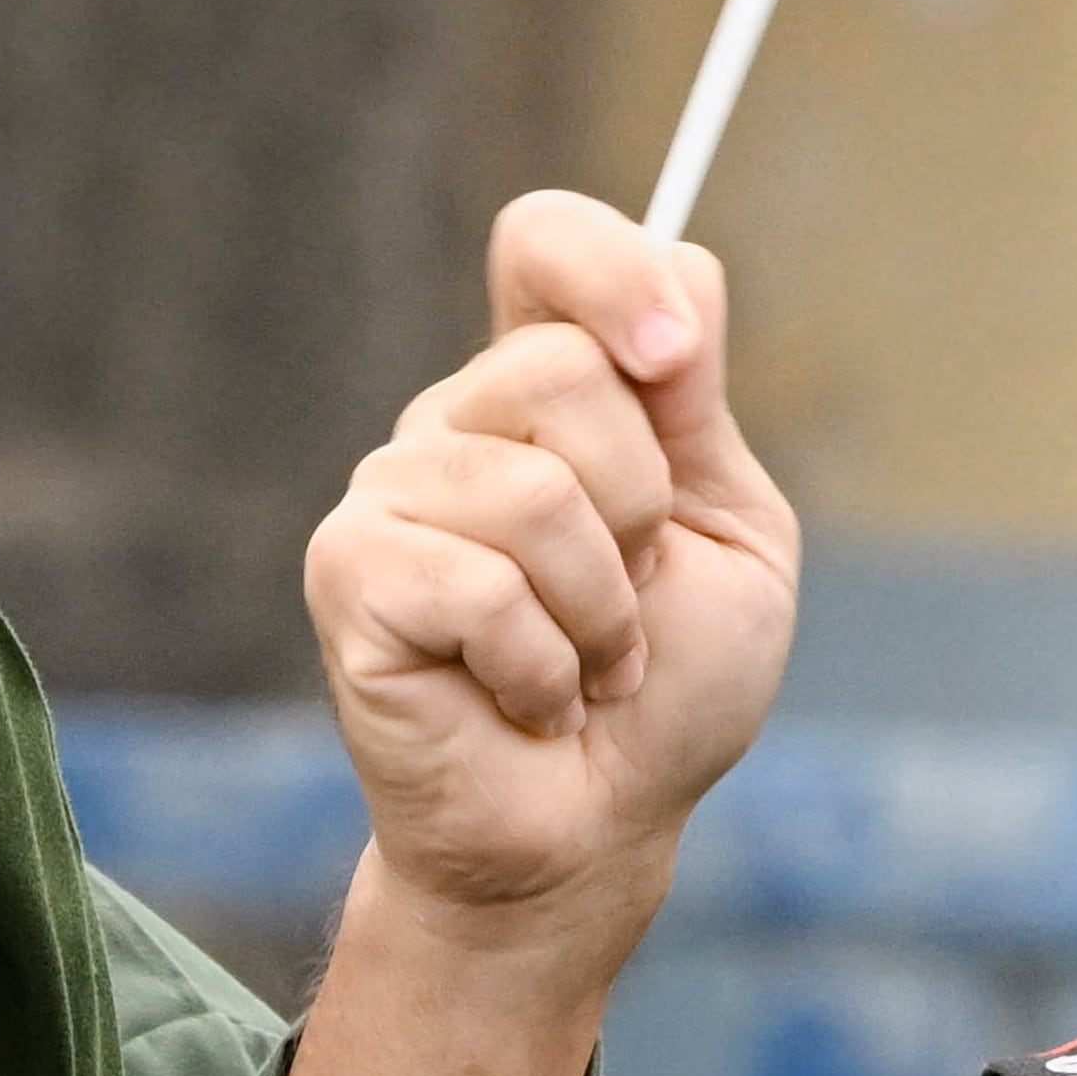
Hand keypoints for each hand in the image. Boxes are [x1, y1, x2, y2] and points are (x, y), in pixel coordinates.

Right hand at [265, 193, 799, 1075]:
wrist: (594, 833)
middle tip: (624, 606)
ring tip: (576, 667)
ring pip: (533, 490)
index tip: (674, 361)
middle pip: (563, 367)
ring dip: (599, 615)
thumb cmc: (664, 691)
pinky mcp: (350, 574)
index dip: (610, 269)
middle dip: (641, 512)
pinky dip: (537, 664)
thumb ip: (693, 404)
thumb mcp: (726, 531)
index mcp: (545, 392)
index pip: (544, 242)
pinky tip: (519, 699)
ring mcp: (388, 492)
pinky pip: (475, 580)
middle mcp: (452, 420)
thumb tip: (682, 269)